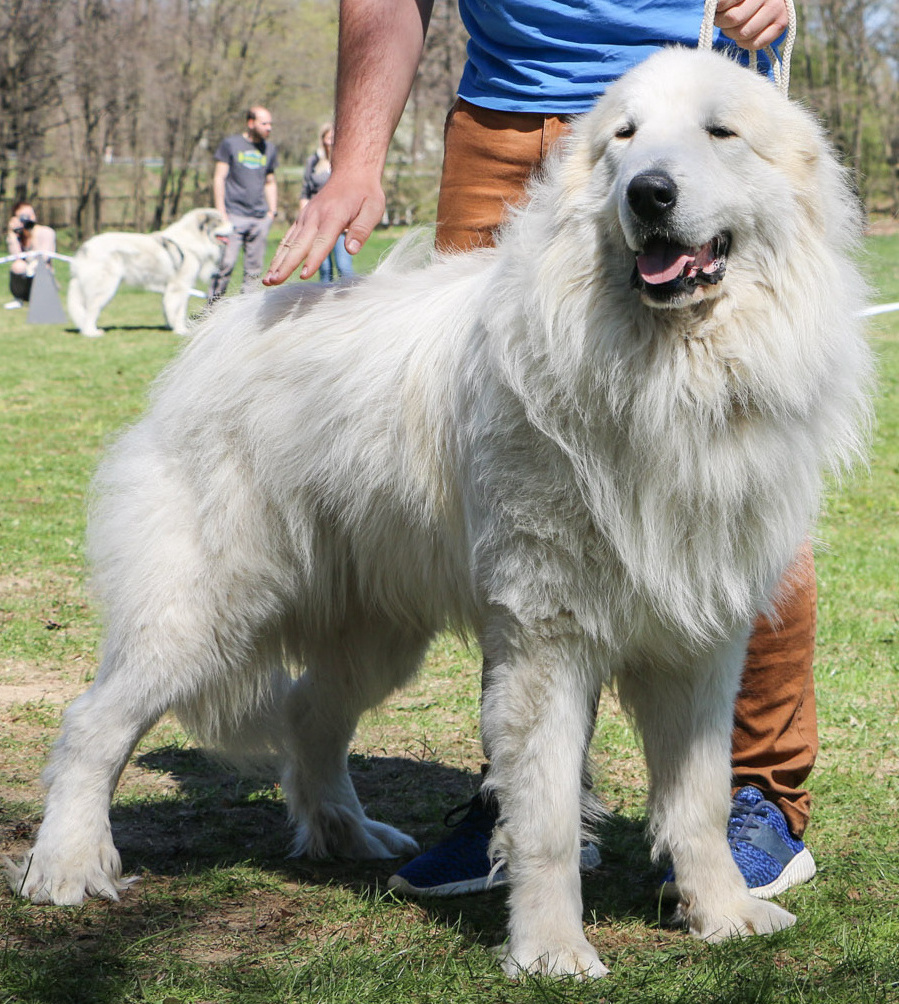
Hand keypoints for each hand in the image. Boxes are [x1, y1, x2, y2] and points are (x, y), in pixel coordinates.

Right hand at [263, 170, 385, 283]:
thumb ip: (362, 229)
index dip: (313, 259)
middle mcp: (315, 216)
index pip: (322, 241)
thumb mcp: (373, 208)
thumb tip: (351, 250)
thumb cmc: (365, 192)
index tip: (303, 276)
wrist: (351, 171)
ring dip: (277, 262)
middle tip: (273, 282)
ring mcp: (306, 217)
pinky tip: (273, 268)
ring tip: (267, 280)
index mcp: (333, 215)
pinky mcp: (302, 218)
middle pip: (298, 245)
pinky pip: (288, 238)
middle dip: (285, 265)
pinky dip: (280, 253)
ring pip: (289, 243)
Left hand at [715, 0, 788, 49]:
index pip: (725, 2)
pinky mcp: (781, 24)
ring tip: (732, 28)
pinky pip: (756, 43)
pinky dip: (744, 43)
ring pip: (744, 33)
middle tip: (722, 20)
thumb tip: (713, 6)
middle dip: (722, 22)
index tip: (718, 8)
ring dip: (732, 34)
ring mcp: (776, 9)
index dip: (718, 8)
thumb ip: (723, 1)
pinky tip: (742, 37)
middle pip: (733, 18)